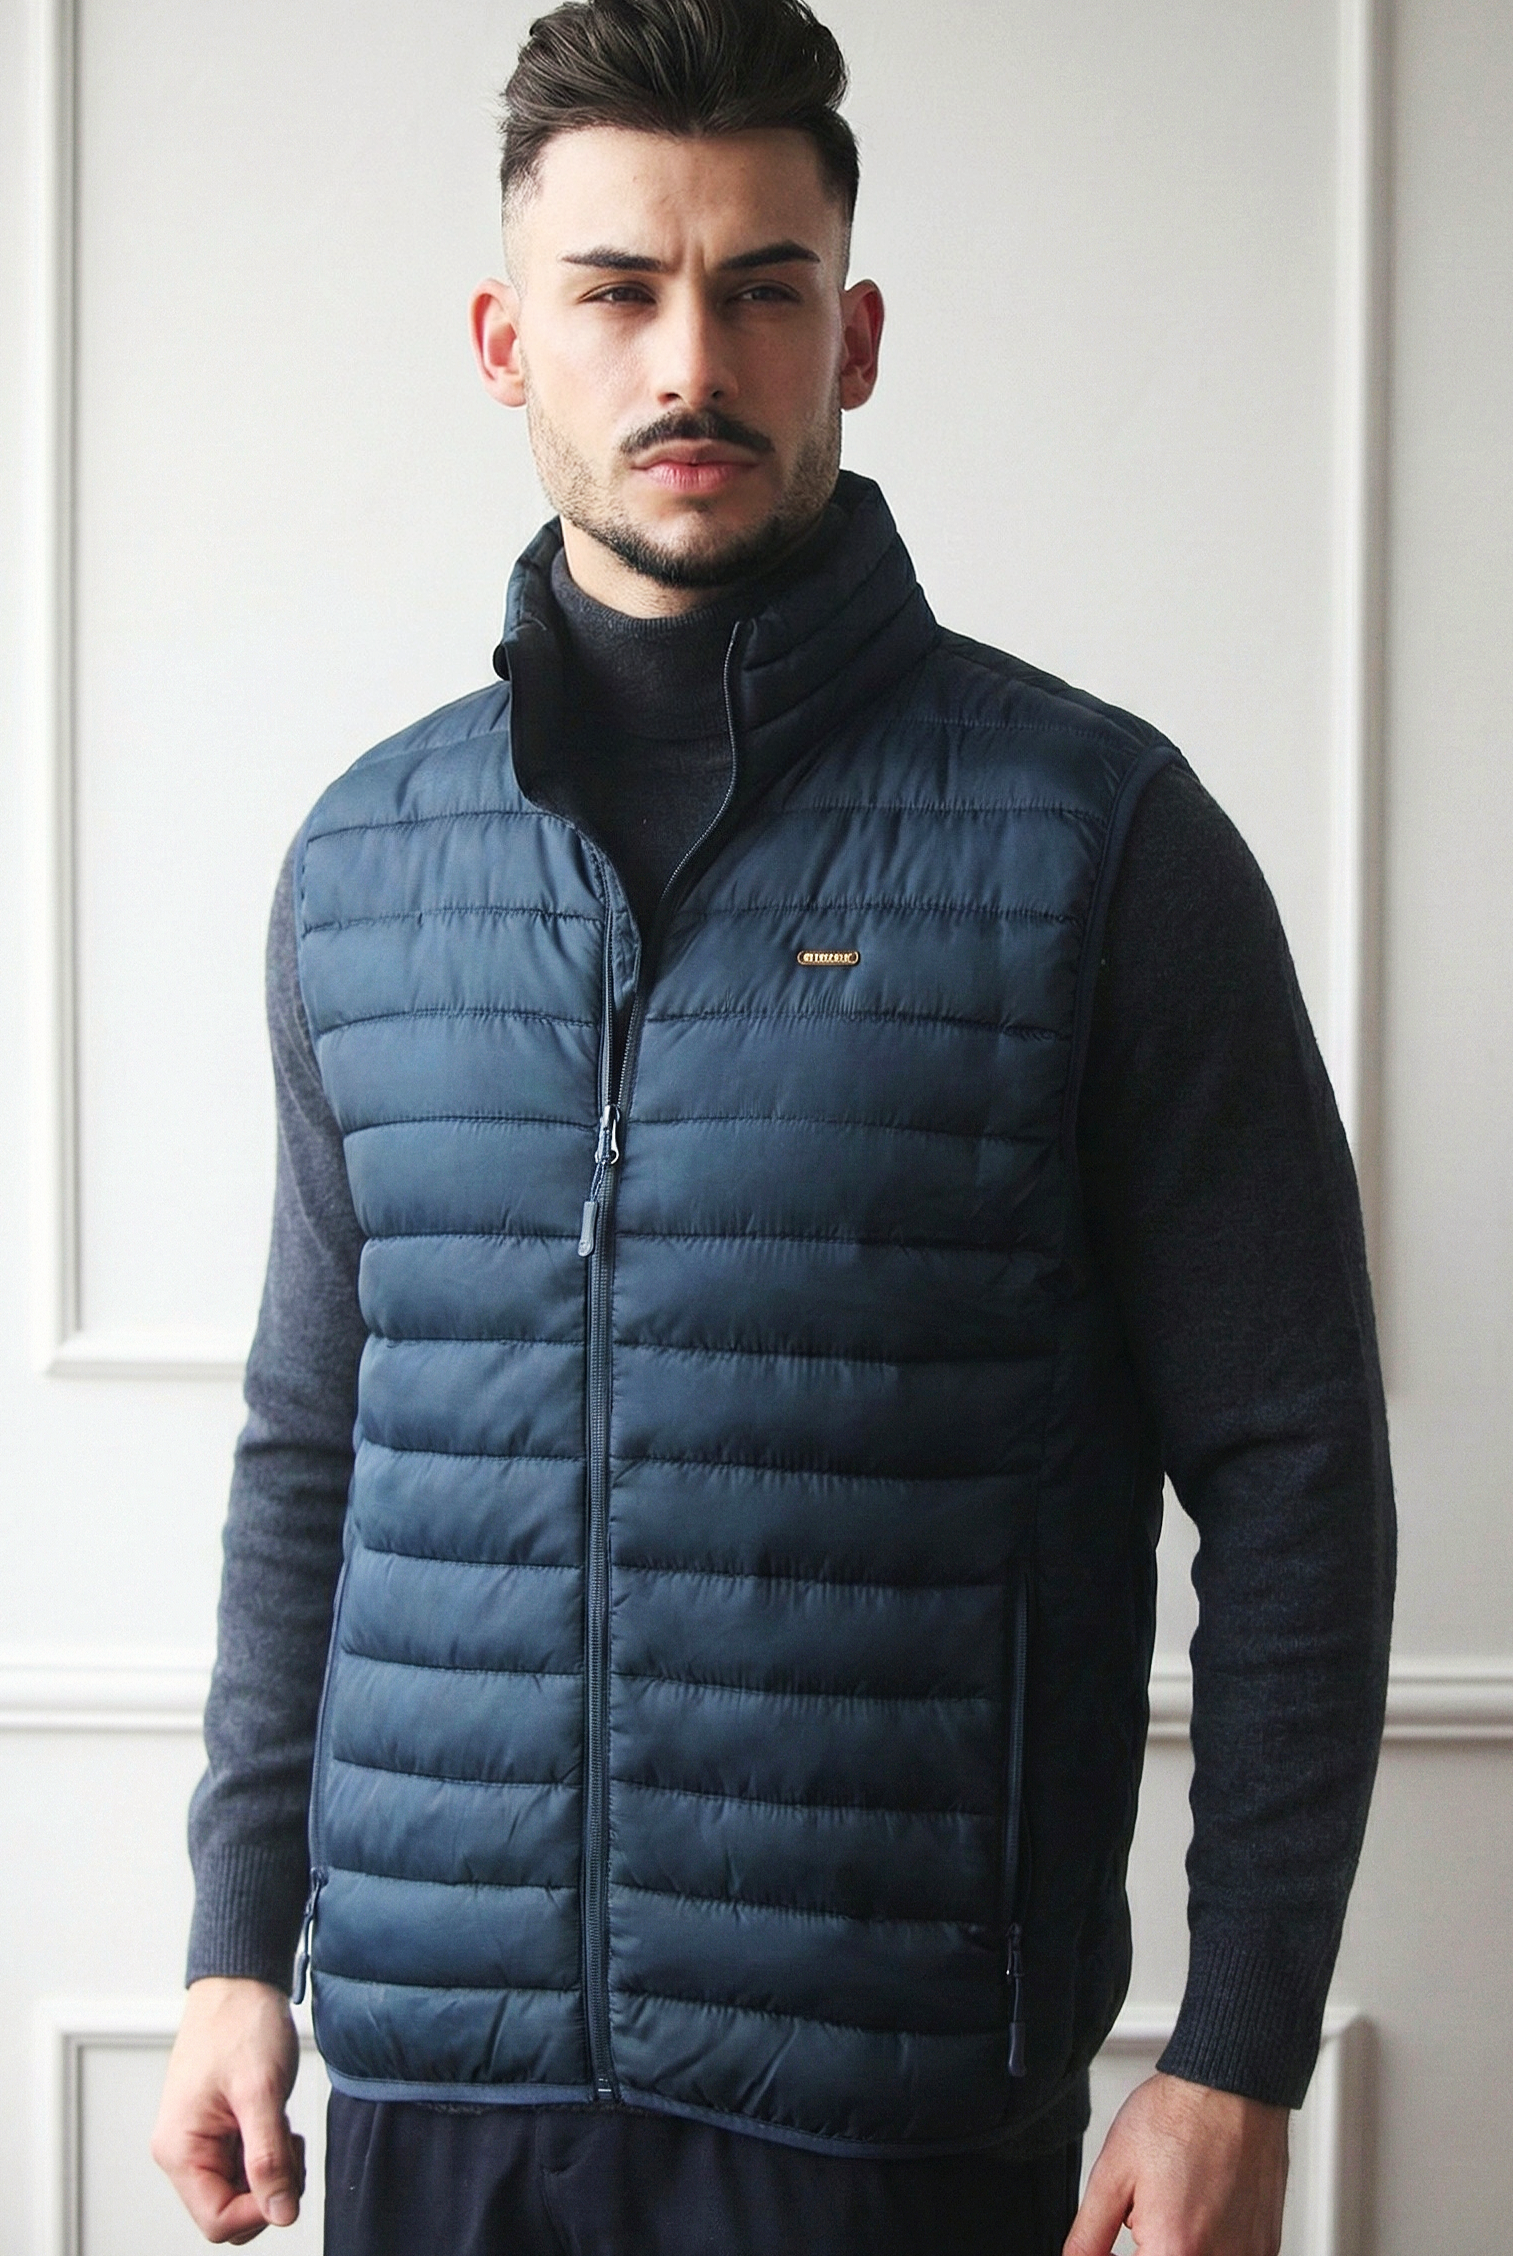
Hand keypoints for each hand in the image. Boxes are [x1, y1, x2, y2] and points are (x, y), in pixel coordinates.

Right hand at [152, 1977, 304, 2242]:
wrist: (240, 1981)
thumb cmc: (240, 2023)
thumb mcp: (261, 2092)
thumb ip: (269, 2158)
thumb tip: (281, 2214)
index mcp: (180, 2150)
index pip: (217, 2221)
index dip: (259, 2210)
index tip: (287, 2176)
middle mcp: (184, 2152)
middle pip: (230, 2210)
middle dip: (269, 2189)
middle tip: (289, 2144)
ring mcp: (202, 2142)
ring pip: (243, 2189)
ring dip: (274, 2168)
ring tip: (283, 2126)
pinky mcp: (220, 2130)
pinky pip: (248, 2164)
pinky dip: (271, 2151)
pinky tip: (279, 2120)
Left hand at [1065, 2071, 1288, 2255]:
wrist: (1233, 2084)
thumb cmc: (1178, 2116)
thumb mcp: (1113, 2171)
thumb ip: (1090, 2234)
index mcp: (1175, 2251)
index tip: (1111, 2249)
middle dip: (1151, 2249)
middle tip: (1146, 2215)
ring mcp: (1249, 2255)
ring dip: (1180, 2246)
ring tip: (1176, 2204)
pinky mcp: (1268, 2244)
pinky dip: (1211, 2241)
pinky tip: (1203, 2204)